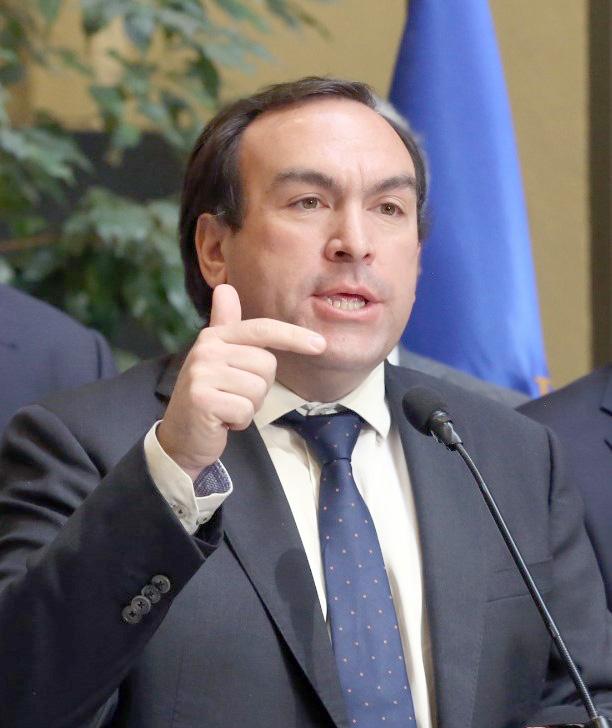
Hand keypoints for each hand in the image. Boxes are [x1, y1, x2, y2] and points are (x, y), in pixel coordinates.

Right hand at [157, 284, 325, 479]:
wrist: (181, 436)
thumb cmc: (210, 395)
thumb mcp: (218, 357)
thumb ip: (225, 324)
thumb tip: (225, 287)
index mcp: (214, 337)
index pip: (262, 329)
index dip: (293, 336)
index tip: (320, 345)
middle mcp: (206, 350)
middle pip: (266, 364)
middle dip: (259, 387)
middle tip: (234, 395)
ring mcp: (202, 374)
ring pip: (258, 389)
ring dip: (249, 406)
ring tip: (227, 407)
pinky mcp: (202, 399)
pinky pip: (245, 409)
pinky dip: (239, 421)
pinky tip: (222, 421)